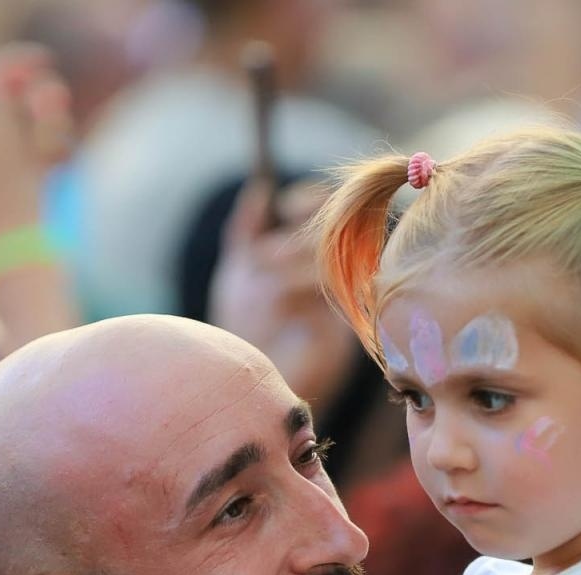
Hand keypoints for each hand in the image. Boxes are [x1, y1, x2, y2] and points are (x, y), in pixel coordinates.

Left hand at [208, 182, 356, 399]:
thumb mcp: (238, 269)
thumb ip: (246, 228)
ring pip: (328, 264)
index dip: (310, 201)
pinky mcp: (340, 335)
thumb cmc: (242, 324)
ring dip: (286, 270)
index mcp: (315, 252)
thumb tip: (260, 188)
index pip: (330, 208)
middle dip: (292, 241)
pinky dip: (293, 298)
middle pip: (333, 233)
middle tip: (258, 258)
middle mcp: (337, 273)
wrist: (244, 379)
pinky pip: (325, 301)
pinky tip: (273, 311)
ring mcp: (343, 303)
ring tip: (255, 289)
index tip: (282, 208)